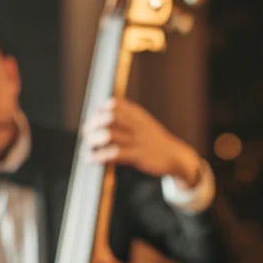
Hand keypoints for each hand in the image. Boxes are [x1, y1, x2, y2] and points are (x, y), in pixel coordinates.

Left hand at [83, 97, 205, 183]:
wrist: (176, 157)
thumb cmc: (155, 142)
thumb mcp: (145, 124)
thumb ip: (129, 118)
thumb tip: (104, 115)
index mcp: (139, 115)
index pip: (116, 104)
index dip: (101, 108)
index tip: (94, 115)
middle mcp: (137, 125)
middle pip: (110, 118)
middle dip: (94, 123)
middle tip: (86, 131)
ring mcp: (138, 140)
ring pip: (110, 134)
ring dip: (94, 139)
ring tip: (87, 145)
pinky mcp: (139, 156)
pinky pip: (115, 153)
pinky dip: (100, 155)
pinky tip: (92, 158)